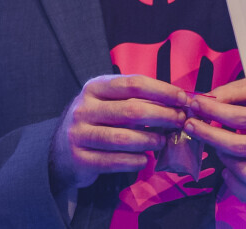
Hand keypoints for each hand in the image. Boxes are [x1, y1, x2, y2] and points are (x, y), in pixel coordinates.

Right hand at [50, 74, 189, 190]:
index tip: (183, 98)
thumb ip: (135, 100)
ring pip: (123, 138)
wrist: (62, 150)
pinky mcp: (80, 159)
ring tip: (163, 142)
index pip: (132, 84)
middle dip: (162, 115)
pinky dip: (136, 161)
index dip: (161, 90)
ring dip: (150, 141)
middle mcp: (84, 108)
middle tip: (180, 121)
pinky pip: (115, 162)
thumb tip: (177, 102)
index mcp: (94, 88)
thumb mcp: (109, 103)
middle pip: (131, 110)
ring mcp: (79, 134)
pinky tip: (146, 159)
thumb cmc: (97, 122)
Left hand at [185, 78, 245, 203]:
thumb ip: (235, 91)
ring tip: (217, 150)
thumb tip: (205, 100)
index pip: (241, 117)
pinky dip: (240, 189)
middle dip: (210, 137)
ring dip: (226, 163)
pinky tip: (229, 173)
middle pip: (243, 147)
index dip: (211, 112)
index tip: (193, 106)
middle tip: (192, 126)